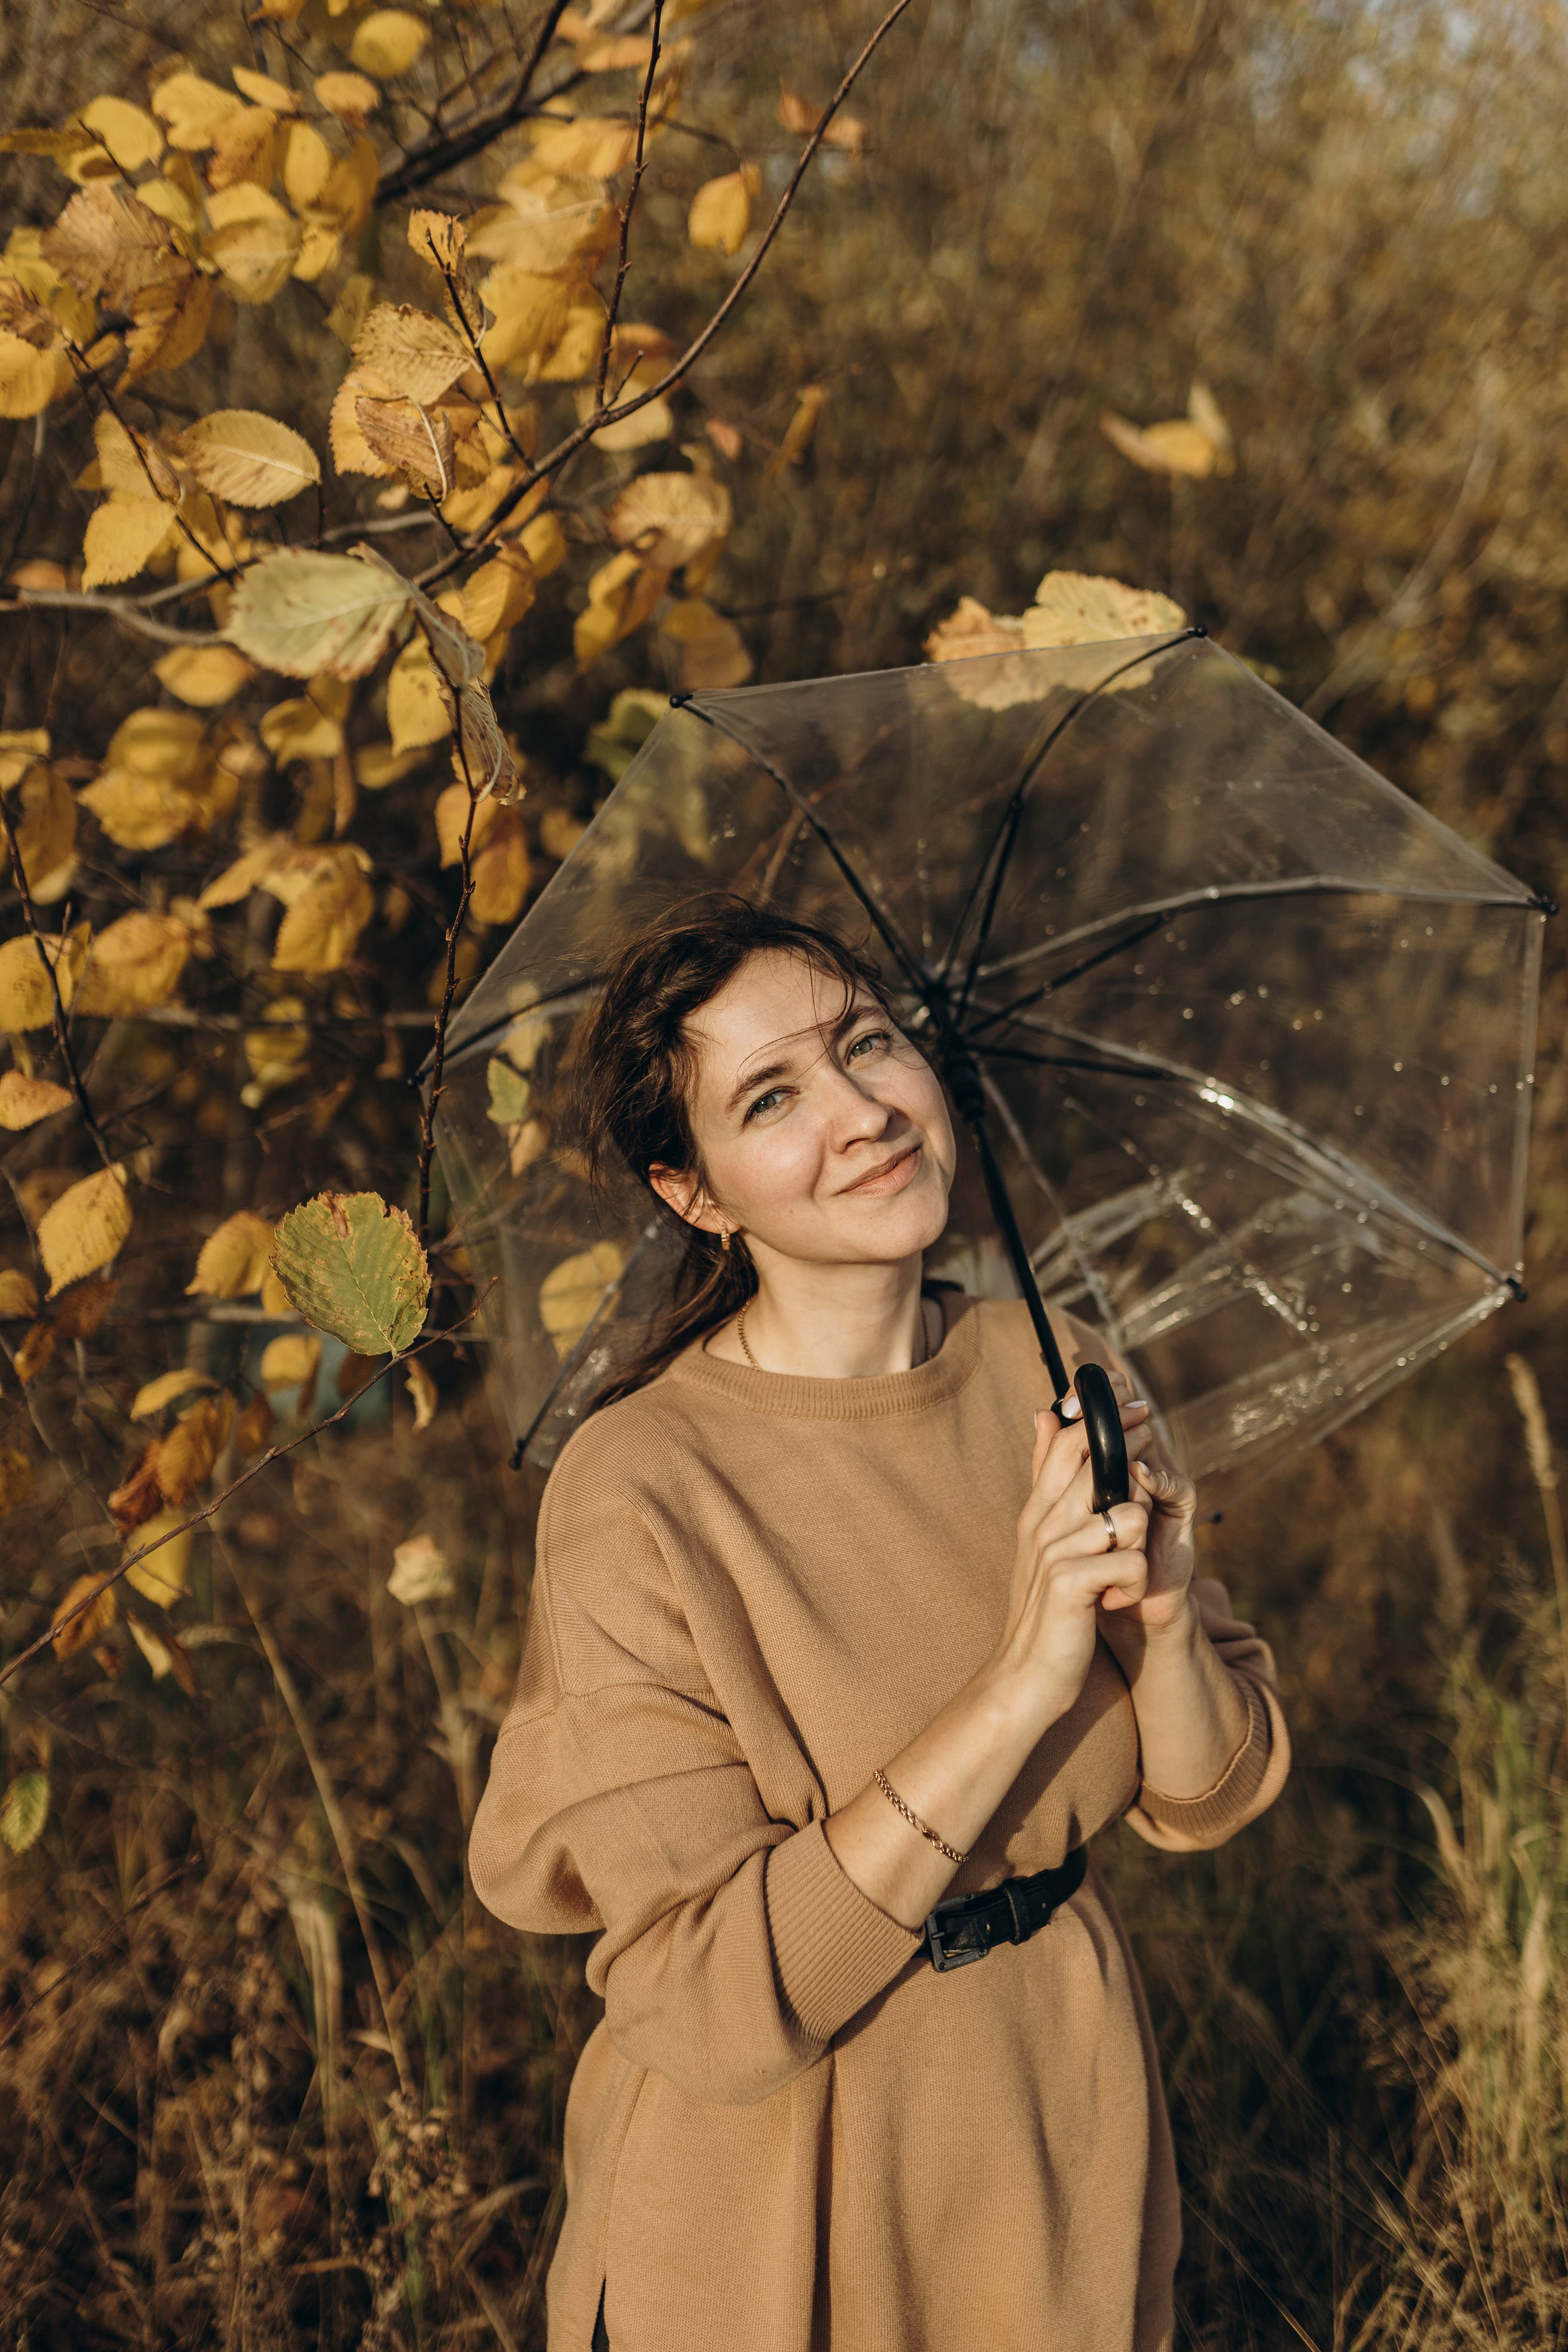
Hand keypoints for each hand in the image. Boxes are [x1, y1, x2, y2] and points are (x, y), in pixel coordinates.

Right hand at [991, 1403, 1152, 1724]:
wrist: (1025, 1677)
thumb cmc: (1046, 1609)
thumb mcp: (1043, 1537)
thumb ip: (1047, 1476)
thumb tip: (1045, 1414)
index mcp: (1039, 1509)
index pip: (1070, 1438)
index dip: (1106, 1415)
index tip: (1137, 1404)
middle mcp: (1043, 1522)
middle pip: (1096, 1460)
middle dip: (1134, 1457)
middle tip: (1149, 1476)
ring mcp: (1055, 1551)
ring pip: (1128, 1515)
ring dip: (1138, 1547)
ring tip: (1119, 1576)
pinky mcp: (1071, 1585)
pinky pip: (1130, 1564)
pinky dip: (1134, 1586)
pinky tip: (1114, 1603)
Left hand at [1072, 1371, 1198, 1641]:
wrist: (1118, 1608)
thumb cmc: (1089, 1557)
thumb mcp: (1062, 1508)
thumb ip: (1052, 1464)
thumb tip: (1040, 1413)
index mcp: (1111, 1459)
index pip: (1106, 1412)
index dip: (1091, 1398)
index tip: (1066, 1400)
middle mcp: (1139, 1463)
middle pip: (1132, 1417)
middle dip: (1111, 1407)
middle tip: (1086, 1405)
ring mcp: (1161, 1484)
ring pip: (1148, 1448)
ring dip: (1127, 1446)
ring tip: (1109, 1438)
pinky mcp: (1180, 1510)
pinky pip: (1173, 1485)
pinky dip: (1154, 1480)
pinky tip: (1137, 1473)